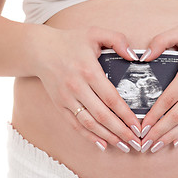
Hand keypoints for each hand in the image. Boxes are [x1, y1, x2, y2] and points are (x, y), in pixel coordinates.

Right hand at [33, 26, 141, 152]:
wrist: (39, 50)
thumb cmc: (70, 41)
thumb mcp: (95, 33)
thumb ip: (118, 39)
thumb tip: (134, 56)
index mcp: (89, 71)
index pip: (111, 98)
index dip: (125, 115)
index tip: (138, 125)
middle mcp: (77, 87)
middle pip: (102, 115)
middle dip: (121, 131)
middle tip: (136, 142)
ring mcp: (66, 98)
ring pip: (89, 123)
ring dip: (108, 137)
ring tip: (123, 145)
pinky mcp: (60, 105)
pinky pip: (75, 124)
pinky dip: (89, 136)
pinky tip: (102, 144)